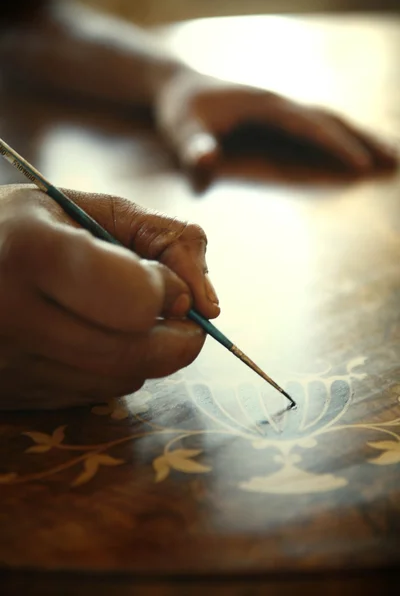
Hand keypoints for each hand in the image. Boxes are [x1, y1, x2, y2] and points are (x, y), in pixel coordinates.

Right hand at [0, 184, 219, 409]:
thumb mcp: (92, 208)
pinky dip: (112, 368)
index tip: (167, 280)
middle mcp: (12, 317)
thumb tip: (209, 306)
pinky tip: (88, 337)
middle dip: (178, 333)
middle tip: (176, 311)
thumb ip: (166, 239)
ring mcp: (9, 366)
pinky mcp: (14, 396)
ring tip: (118, 315)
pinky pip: (95, 394)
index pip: (133, 299)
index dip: (167, 289)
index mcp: (30, 252)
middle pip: (135, 354)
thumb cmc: (30, 228)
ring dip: (145, 350)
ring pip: (123, 380)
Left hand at [155, 70, 397, 176]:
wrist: (177, 86)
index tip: (360, 166)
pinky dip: (342, 138)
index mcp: (264, 105)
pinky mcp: (279, 116)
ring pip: (330, 120)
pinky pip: (318, 126)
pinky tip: (355, 149)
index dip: (334, 145)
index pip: (308, 125)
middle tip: (395, 161)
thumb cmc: (179, 111)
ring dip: (360, 137)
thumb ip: (193, 150)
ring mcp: (282, 108)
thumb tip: (205, 166)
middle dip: (363, 140)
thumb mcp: (180, 130)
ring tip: (391, 156)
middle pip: (331, 119)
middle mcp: (280, 102)